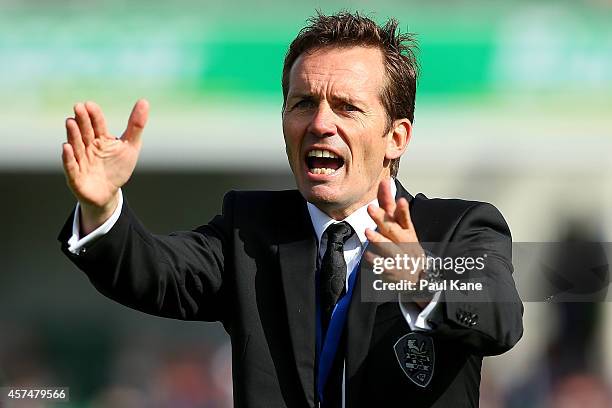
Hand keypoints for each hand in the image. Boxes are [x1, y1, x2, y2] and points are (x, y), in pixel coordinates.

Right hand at [62, 99, 148, 233]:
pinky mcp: (75, 176)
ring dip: (73, 134)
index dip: (94, 115)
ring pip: (76, 145)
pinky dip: (68, 157)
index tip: (90, 104)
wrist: (108, 193)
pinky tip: (66, 147)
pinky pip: (70, 166)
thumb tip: (144, 101)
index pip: (97, 124)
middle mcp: (87, 147)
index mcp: (100, 138)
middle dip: (82, 120)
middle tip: (78, 107)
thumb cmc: (118, 167)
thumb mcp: (131, 146)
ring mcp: (80, 160)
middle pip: (85, 132)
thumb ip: (136, 125)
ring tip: (70, 121)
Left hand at [364, 179, 430, 306]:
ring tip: (368, 232)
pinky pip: (383, 265)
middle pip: (392, 229)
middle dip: (381, 219)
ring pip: (388, 247)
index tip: (400, 199)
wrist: (418, 277)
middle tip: (370, 208)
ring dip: (378, 239)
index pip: (404, 217)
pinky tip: (368, 255)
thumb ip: (391, 207)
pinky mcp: (392, 269)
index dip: (403, 209)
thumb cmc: (407, 247)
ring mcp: (400, 256)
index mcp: (407, 230)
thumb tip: (385, 183)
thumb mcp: (402, 226)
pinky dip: (376, 260)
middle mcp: (405, 242)